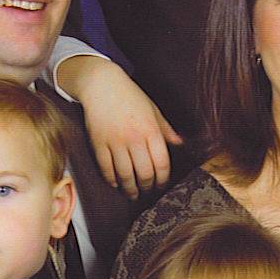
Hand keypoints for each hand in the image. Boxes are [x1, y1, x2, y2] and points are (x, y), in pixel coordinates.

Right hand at [56, 55, 181, 196]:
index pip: (161, 163)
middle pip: (144, 173)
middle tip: (147, 191)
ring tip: (132, 193)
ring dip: (130, 188)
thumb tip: (181, 143)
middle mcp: (134, 138)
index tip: (161, 185)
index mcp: (151, 130)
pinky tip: (116, 184)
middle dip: (147, 187)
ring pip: (125, 175)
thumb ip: (166, 129)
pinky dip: (111, 180)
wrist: (102, 84)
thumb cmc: (130, 96)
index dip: (163, 179)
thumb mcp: (153, 109)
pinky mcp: (98, 143)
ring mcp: (115, 142)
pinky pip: (106, 168)